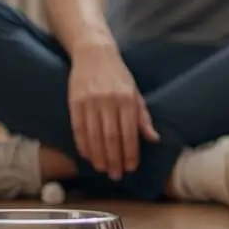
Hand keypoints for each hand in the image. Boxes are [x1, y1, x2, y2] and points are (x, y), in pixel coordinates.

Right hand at [68, 41, 158, 179]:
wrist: (94, 53)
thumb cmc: (119, 76)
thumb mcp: (135, 92)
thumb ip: (143, 117)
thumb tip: (154, 139)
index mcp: (127, 99)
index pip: (129, 133)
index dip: (130, 152)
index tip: (131, 167)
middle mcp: (108, 101)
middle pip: (110, 138)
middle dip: (114, 159)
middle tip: (116, 175)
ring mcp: (90, 101)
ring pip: (94, 136)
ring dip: (98, 156)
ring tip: (102, 169)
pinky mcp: (74, 101)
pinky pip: (78, 128)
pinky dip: (82, 144)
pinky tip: (87, 155)